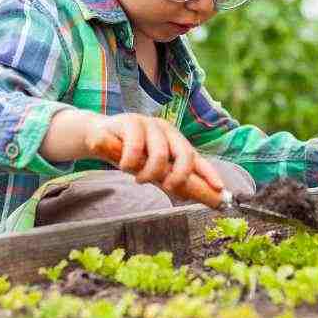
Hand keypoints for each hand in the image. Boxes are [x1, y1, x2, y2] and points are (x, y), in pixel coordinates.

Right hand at [84, 113, 224, 197]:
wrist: (98, 135)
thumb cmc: (128, 153)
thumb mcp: (149, 167)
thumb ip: (166, 177)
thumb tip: (187, 195)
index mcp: (175, 142)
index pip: (197, 158)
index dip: (210, 174)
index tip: (220, 189)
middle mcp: (167, 131)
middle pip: (185, 153)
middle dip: (180, 175)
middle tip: (168, 188)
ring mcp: (150, 124)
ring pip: (161, 153)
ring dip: (150, 173)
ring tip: (139, 179)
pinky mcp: (131, 121)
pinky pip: (136, 146)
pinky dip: (130, 162)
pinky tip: (125, 166)